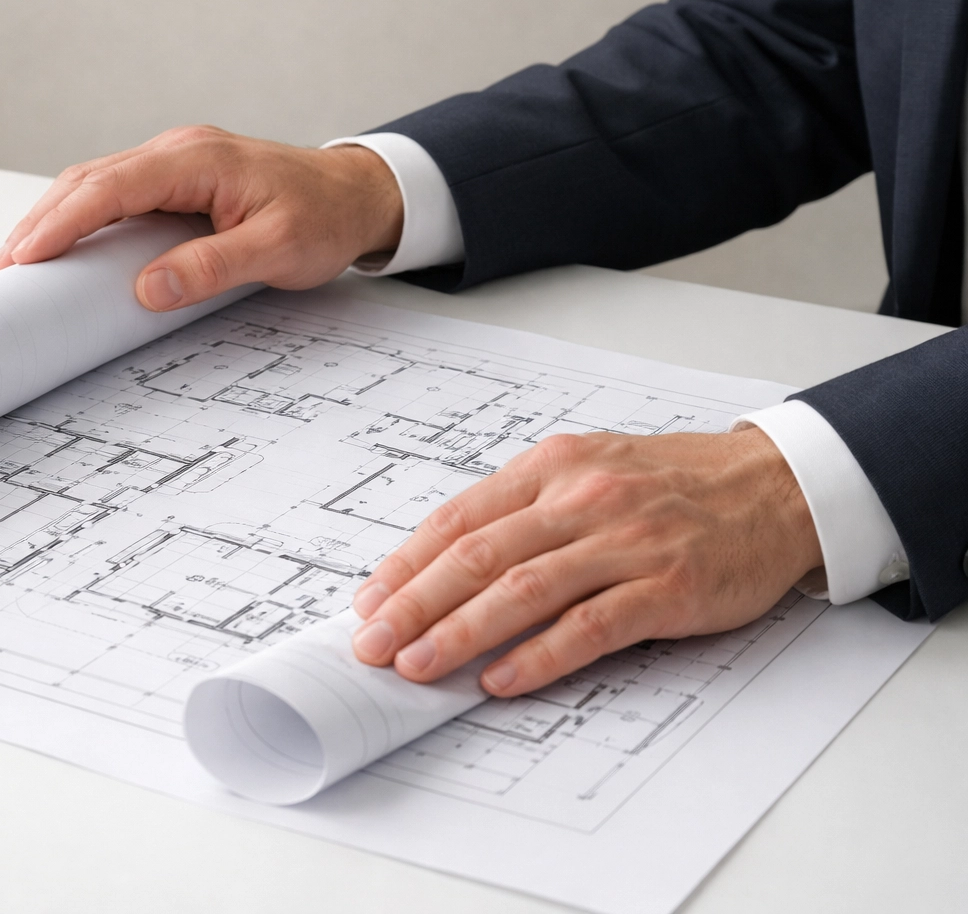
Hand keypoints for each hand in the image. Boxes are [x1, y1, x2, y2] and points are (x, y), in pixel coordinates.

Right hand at [0, 126, 402, 309]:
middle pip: (89, 180)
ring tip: (17, 258)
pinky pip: (116, 192)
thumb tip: (146, 289)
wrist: (357, 194)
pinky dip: (82, 215)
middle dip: (40, 222)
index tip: (25, 255)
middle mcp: (177, 151)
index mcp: (196, 160)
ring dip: (54, 217)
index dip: (62, 222)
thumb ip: (211, 268)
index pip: (110, 187)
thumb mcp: (277, 250)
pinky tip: (64, 242)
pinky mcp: (178, 179)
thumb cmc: (323, 217)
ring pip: (96, 182)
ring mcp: (175, 162)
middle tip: (1, 266)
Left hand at [351, 427, 822, 695]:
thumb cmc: (673, 484)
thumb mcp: (589, 471)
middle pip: (479, 556)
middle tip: (373, 644)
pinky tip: (501, 679)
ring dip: (461, 633)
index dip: (407, 564)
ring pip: (524, 590)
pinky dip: (539, 656)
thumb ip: (524, 511)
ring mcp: (627, 542)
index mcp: (554, 467)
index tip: (369, 602)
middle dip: (415, 605)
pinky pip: (590, 626)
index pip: (460, 519)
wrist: (776, 485)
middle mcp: (584, 498)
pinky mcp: (669, 587)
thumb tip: (445, 567)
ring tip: (419, 667)